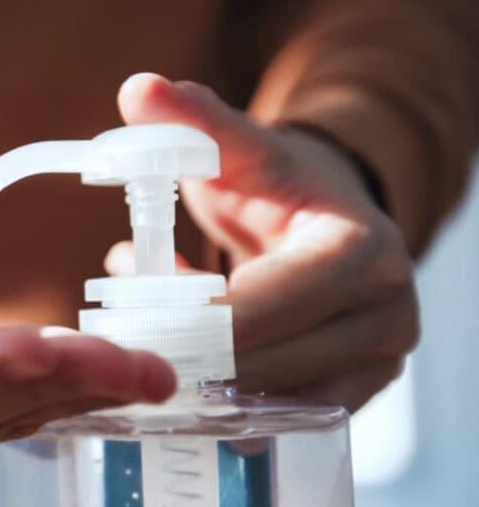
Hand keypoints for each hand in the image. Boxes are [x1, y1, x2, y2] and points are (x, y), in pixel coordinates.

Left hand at [109, 73, 418, 411]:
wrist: (326, 222)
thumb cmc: (276, 184)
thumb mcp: (237, 150)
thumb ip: (192, 120)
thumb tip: (137, 88)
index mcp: (362, 252)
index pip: (266, 305)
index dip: (190, 316)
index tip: (125, 313)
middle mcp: (387, 317)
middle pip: (264, 365)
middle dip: (184, 353)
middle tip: (118, 334)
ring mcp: (378, 365)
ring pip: (266, 401)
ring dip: (197, 376)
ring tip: (148, 334)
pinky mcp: (353, 396)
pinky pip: (276, 418)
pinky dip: (220, 397)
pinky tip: (183, 360)